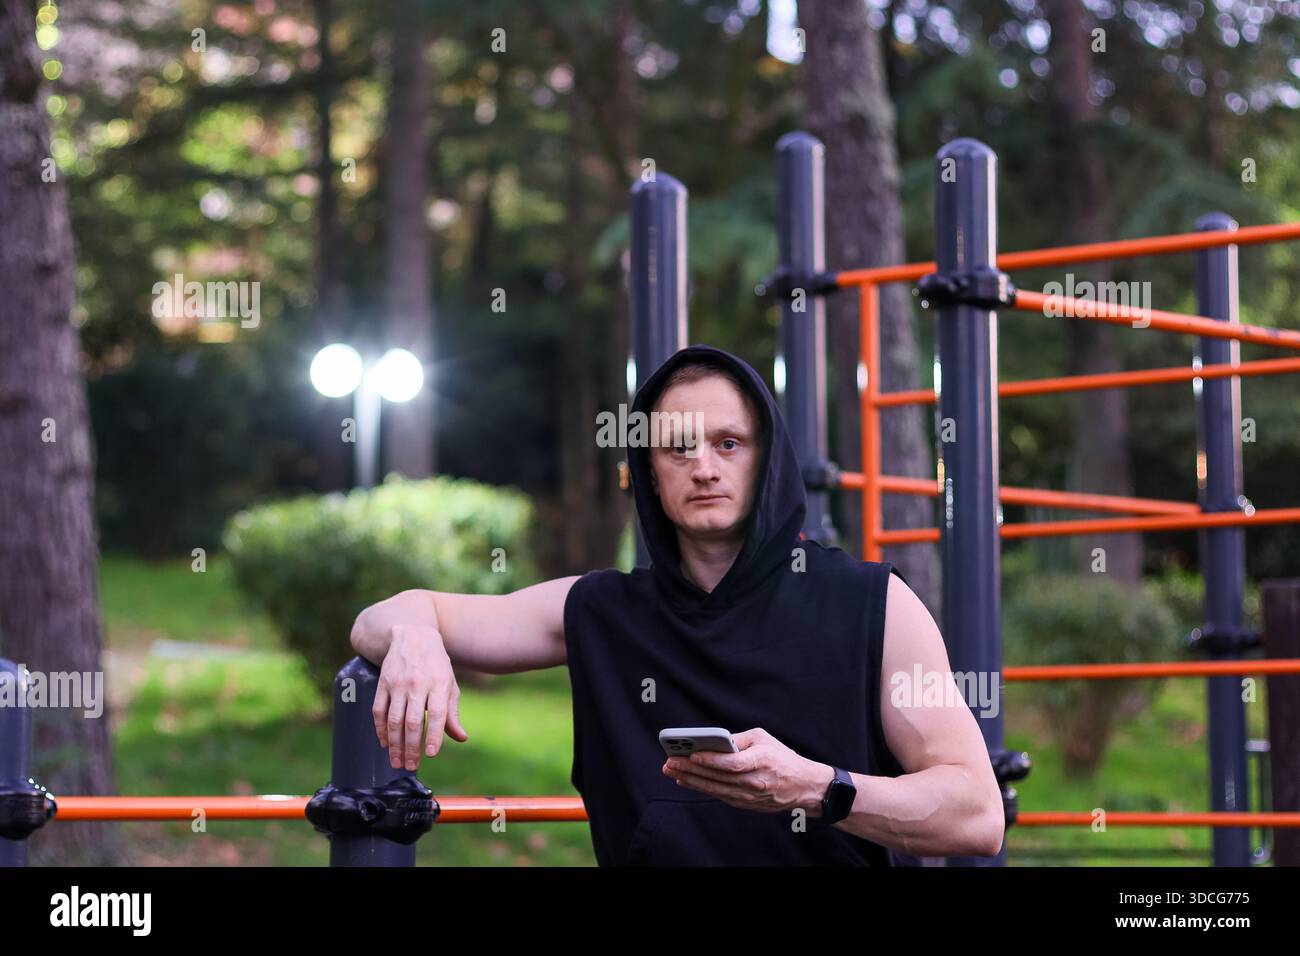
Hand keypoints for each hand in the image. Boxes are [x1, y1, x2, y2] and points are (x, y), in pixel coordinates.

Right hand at [366, 619, 468, 770]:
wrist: (412, 636)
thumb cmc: (436, 665)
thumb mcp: (449, 684)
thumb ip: (452, 713)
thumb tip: (461, 738)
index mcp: (439, 683)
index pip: (436, 713)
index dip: (434, 734)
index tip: (431, 754)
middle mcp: (417, 683)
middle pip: (412, 721)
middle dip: (411, 747)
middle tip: (411, 766)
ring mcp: (397, 683)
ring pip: (393, 719)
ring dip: (394, 744)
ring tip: (397, 762)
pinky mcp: (382, 683)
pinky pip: (378, 710)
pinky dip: (380, 730)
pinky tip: (385, 743)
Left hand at [661, 727, 833, 816]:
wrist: (803, 786)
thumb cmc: (781, 757)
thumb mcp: (763, 739)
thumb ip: (737, 740)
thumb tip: (712, 741)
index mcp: (762, 761)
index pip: (733, 763)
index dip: (711, 761)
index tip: (692, 754)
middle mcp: (755, 782)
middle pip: (718, 777)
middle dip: (690, 769)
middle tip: (669, 761)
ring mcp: (749, 796)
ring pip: (714, 788)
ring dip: (690, 780)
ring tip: (671, 770)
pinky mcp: (745, 804)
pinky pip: (718, 795)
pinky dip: (701, 788)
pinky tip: (685, 781)